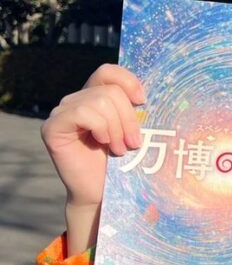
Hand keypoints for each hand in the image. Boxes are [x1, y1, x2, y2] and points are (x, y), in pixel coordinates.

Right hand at [40, 63, 146, 207]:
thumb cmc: (121, 163)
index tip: (143, 102)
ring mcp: (62, 112)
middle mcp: (75, 100)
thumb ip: (133, 108)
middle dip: (128, 118)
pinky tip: (104, 144)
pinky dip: (100, 128)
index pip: (108, 72)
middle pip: (109, 91)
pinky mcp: (52, 127)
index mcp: (94, 96)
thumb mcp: (132, 129)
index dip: (128, 82)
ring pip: (99, 101)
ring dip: (116, 128)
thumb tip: (146, 94)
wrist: (103, 192)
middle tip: (133, 142)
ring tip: (119, 149)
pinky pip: (82, 113)